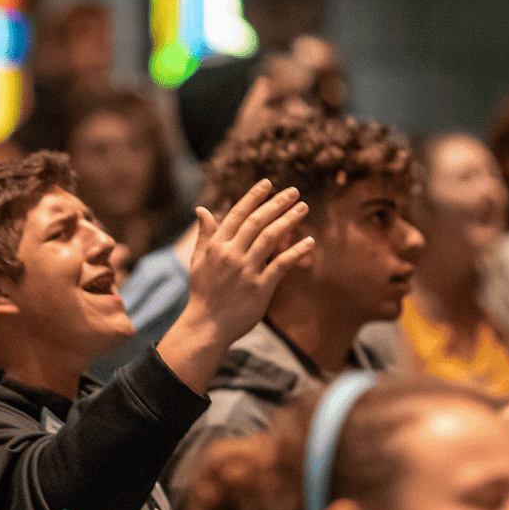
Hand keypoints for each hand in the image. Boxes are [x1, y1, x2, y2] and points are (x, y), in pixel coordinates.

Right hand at [158, 179, 312, 391]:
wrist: (206, 326)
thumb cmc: (203, 293)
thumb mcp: (198, 261)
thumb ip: (205, 234)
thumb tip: (202, 209)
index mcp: (217, 246)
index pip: (237, 214)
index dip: (254, 197)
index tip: (268, 183)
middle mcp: (231, 254)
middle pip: (257, 222)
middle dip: (277, 204)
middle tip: (294, 191)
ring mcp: (246, 270)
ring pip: (270, 237)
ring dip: (288, 220)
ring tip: (303, 207)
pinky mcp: (260, 288)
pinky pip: (281, 264)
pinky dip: (296, 251)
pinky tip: (309, 241)